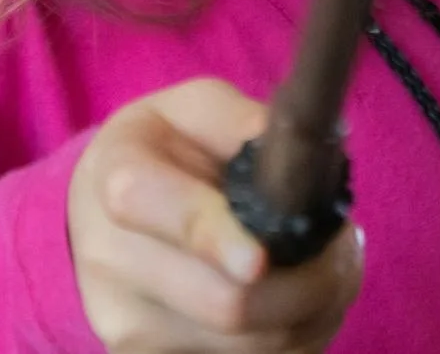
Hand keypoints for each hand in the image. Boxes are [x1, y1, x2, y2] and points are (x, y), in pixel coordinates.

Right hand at [70, 78, 363, 352]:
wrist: (95, 217)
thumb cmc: (160, 154)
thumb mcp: (191, 110)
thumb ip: (241, 122)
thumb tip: (297, 158)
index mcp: (121, 181)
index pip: (173, 220)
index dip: (220, 240)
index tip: (263, 257)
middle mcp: (115, 265)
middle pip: (227, 305)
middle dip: (310, 281)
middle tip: (345, 245)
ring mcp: (132, 329)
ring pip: (253, 348)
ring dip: (316, 312)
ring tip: (331, 269)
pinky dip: (298, 338)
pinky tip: (302, 301)